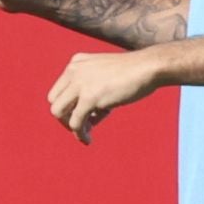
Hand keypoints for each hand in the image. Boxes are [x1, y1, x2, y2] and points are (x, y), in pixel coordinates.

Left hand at [46, 49, 163, 144]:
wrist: (149, 67)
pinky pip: (76, 122)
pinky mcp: (89, 97)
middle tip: (81, 126)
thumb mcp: (105, 78)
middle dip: (65, 117)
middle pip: (54, 101)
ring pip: (58, 112)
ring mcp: (80, 83)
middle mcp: (74, 71)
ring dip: (69, 126)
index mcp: (76, 63)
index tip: (83, 115)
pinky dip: (79, 134)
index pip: (59, 90)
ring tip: (85, 134)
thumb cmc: (133, 74)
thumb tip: (88, 120)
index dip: (68, 106)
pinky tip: (88, 140)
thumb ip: (93, 94)